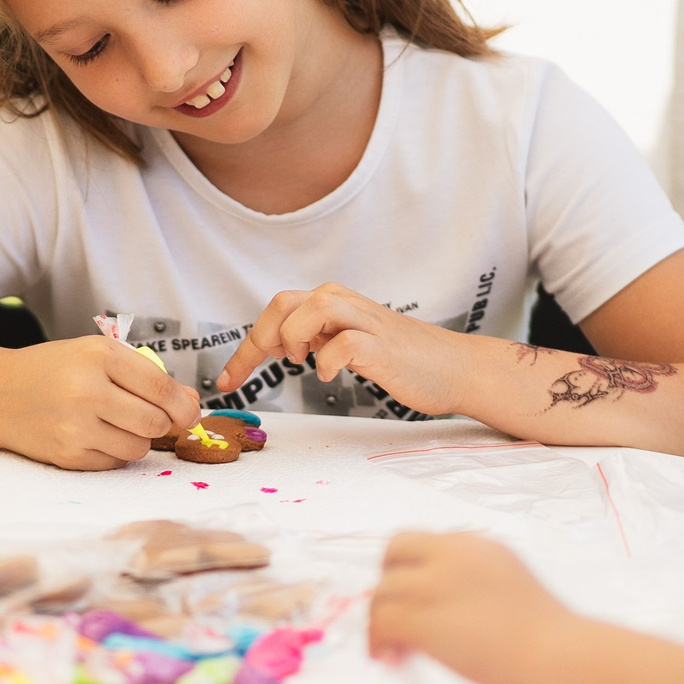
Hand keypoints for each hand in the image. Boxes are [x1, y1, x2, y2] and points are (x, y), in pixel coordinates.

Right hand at [0, 336, 199, 470]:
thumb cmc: (55, 371)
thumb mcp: (97, 356)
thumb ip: (146, 376)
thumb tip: (193, 404)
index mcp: (98, 356)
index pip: (160, 386)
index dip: (184, 404)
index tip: (190, 412)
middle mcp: (86, 390)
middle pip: (155, 421)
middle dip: (163, 423)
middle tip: (154, 417)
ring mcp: (75, 426)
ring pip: (138, 446)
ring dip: (138, 439)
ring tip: (117, 422)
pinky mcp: (67, 455)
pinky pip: (115, 462)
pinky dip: (115, 452)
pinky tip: (96, 435)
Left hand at [217, 284, 484, 416]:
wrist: (456, 369)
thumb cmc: (402, 361)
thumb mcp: (351, 342)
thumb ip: (321, 336)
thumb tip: (284, 344)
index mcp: (334, 305)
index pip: (277, 311)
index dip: (245, 347)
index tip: (227, 381)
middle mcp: (346, 305)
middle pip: (284, 302)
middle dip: (257, 340)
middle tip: (251, 374)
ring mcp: (366, 323)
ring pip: (312, 308)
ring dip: (293, 337)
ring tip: (299, 363)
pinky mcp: (383, 346)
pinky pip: (344, 343)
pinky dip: (329, 360)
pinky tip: (331, 375)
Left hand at [368, 532, 577, 683]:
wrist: (553, 649)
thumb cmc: (543, 631)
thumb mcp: (506, 580)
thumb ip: (472, 578)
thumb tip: (447, 604)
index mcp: (473, 545)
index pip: (419, 540)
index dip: (406, 566)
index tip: (410, 592)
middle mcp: (449, 555)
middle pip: (392, 553)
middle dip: (387, 584)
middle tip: (393, 616)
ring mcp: (433, 584)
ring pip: (381, 592)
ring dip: (380, 620)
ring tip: (394, 649)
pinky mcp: (421, 617)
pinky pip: (381, 623)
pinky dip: (378, 642)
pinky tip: (390, 659)